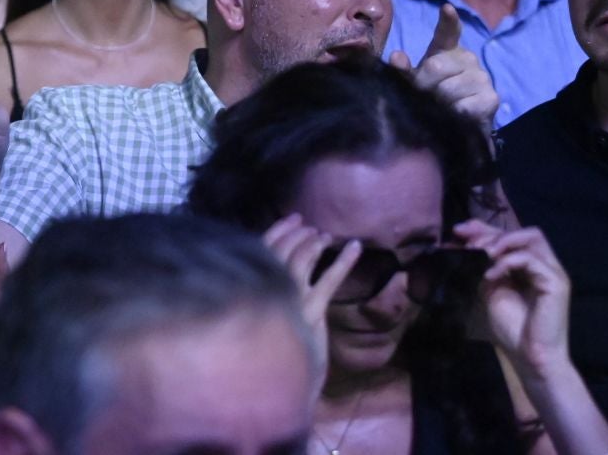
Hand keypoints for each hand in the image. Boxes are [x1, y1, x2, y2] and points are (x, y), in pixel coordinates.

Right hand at [263, 212, 358, 361]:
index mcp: (252, 290)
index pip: (262, 250)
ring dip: (313, 244)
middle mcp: (267, 292)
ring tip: (324, 236)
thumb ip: (267, 294)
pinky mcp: (311, 314)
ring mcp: (289, 302)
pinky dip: (343, 262)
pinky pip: (328, 281)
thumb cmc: (272, 354)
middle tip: (311, 227)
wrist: (283, 388)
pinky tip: (355, 247)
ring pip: (299, 262)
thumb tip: (278, 268)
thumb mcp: (265, 319)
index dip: (279, 230)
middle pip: (280, 251)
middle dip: (297, 235)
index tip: (294, 218)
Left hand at [391, 4, 498, 128]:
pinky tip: (456, 114)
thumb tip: (396, 57)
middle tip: (423, 97)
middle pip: (436, 67)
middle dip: (423, 85)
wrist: (458, 124)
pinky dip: (454, 113)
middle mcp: (467, 58)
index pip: (448, 31)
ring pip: (448, 88)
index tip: (446, 8)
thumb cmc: (434, 95)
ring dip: (438, 103)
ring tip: (441, 107)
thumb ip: (404, 70)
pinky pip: (464, 106)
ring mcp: (482, 77)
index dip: (448, 20)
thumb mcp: (416, 81)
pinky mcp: (491, 98)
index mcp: (447, 50)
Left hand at [454, 220, 573, 381]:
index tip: (457, 232)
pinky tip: (490, 274)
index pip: (509, 234)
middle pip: (520, 232)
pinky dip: (507, 261)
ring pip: (531, 237)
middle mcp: (543, 265)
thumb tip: (458, 247)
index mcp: (528, 266)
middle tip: (468, 244)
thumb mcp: (488, 291)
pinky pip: (531, 259)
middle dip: (490, 233)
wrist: (530, 358)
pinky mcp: (556, 282)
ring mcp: (552, 272)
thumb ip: (480, 269)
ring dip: (502, 241)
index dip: (483, 228)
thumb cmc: (511, 329)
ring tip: (482, 254)